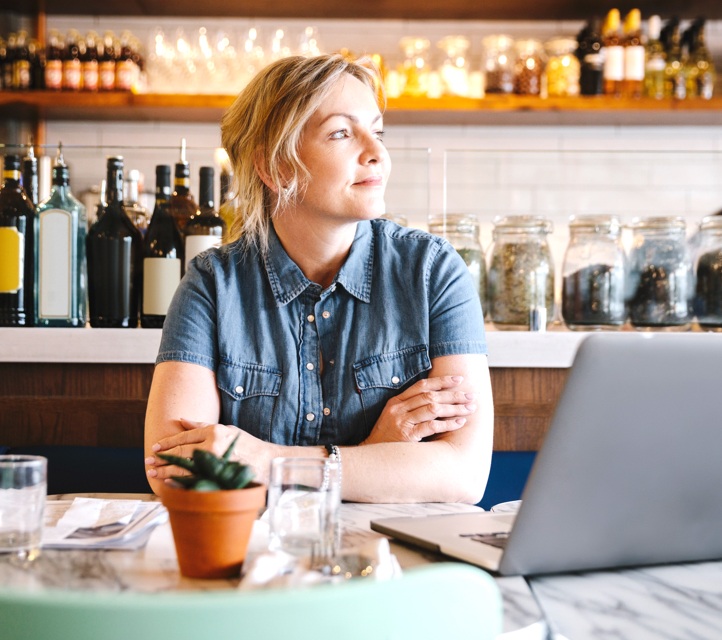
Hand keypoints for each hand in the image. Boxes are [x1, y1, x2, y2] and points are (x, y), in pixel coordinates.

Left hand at [145, 419, 278, 483]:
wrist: (267, 463)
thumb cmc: (247, 445)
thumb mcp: (227, 430)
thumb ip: (203, 426)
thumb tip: (181, 420)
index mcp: (215, 432)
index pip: (185, 437)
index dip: (168, 442)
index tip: (156, 447)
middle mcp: (213, 446)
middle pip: (181, 452)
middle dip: (162, 458)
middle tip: (148, 461)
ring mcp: (215, 464)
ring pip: (183, 468)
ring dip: (165, 471)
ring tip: (153, 473)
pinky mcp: (217, 478)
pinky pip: (193, 481)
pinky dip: (178, 482)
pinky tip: (167, 484)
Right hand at [363, 375, 476, 444]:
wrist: (371, 456)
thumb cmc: (386, 438)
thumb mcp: (393, 417)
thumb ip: (409, 407)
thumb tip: (435, 399)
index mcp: (396, 401)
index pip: (421, 385)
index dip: (441, 381)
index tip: (458, 379)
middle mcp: (399, 409)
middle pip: (430, 395)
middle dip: (453, 394)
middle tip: (471, 395)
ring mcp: (402, 422)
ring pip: (433, 408)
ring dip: (454, 408)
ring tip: (469, 408)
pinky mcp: (407, 436)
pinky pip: (431, 426)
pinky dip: (448, 423)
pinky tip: (459, 422)